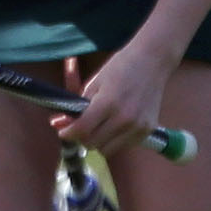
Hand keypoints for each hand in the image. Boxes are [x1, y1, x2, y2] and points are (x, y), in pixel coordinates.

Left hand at [60, 42, 173, 156]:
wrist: (152, 61)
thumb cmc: (120, 67)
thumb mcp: (94, 83)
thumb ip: (77, 106)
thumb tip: (58, 124)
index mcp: (108, 103)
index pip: (82, 130)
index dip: (68, 133)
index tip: (64, 132)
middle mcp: (124, 119)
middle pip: (92, 144)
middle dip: (82, 137)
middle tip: (81, 126)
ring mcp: (138, 127)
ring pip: (107, 150)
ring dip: (99, 141)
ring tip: (100, 125)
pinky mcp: (148, 130)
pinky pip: (124, 145)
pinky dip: (116, 140)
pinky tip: (117, 124)